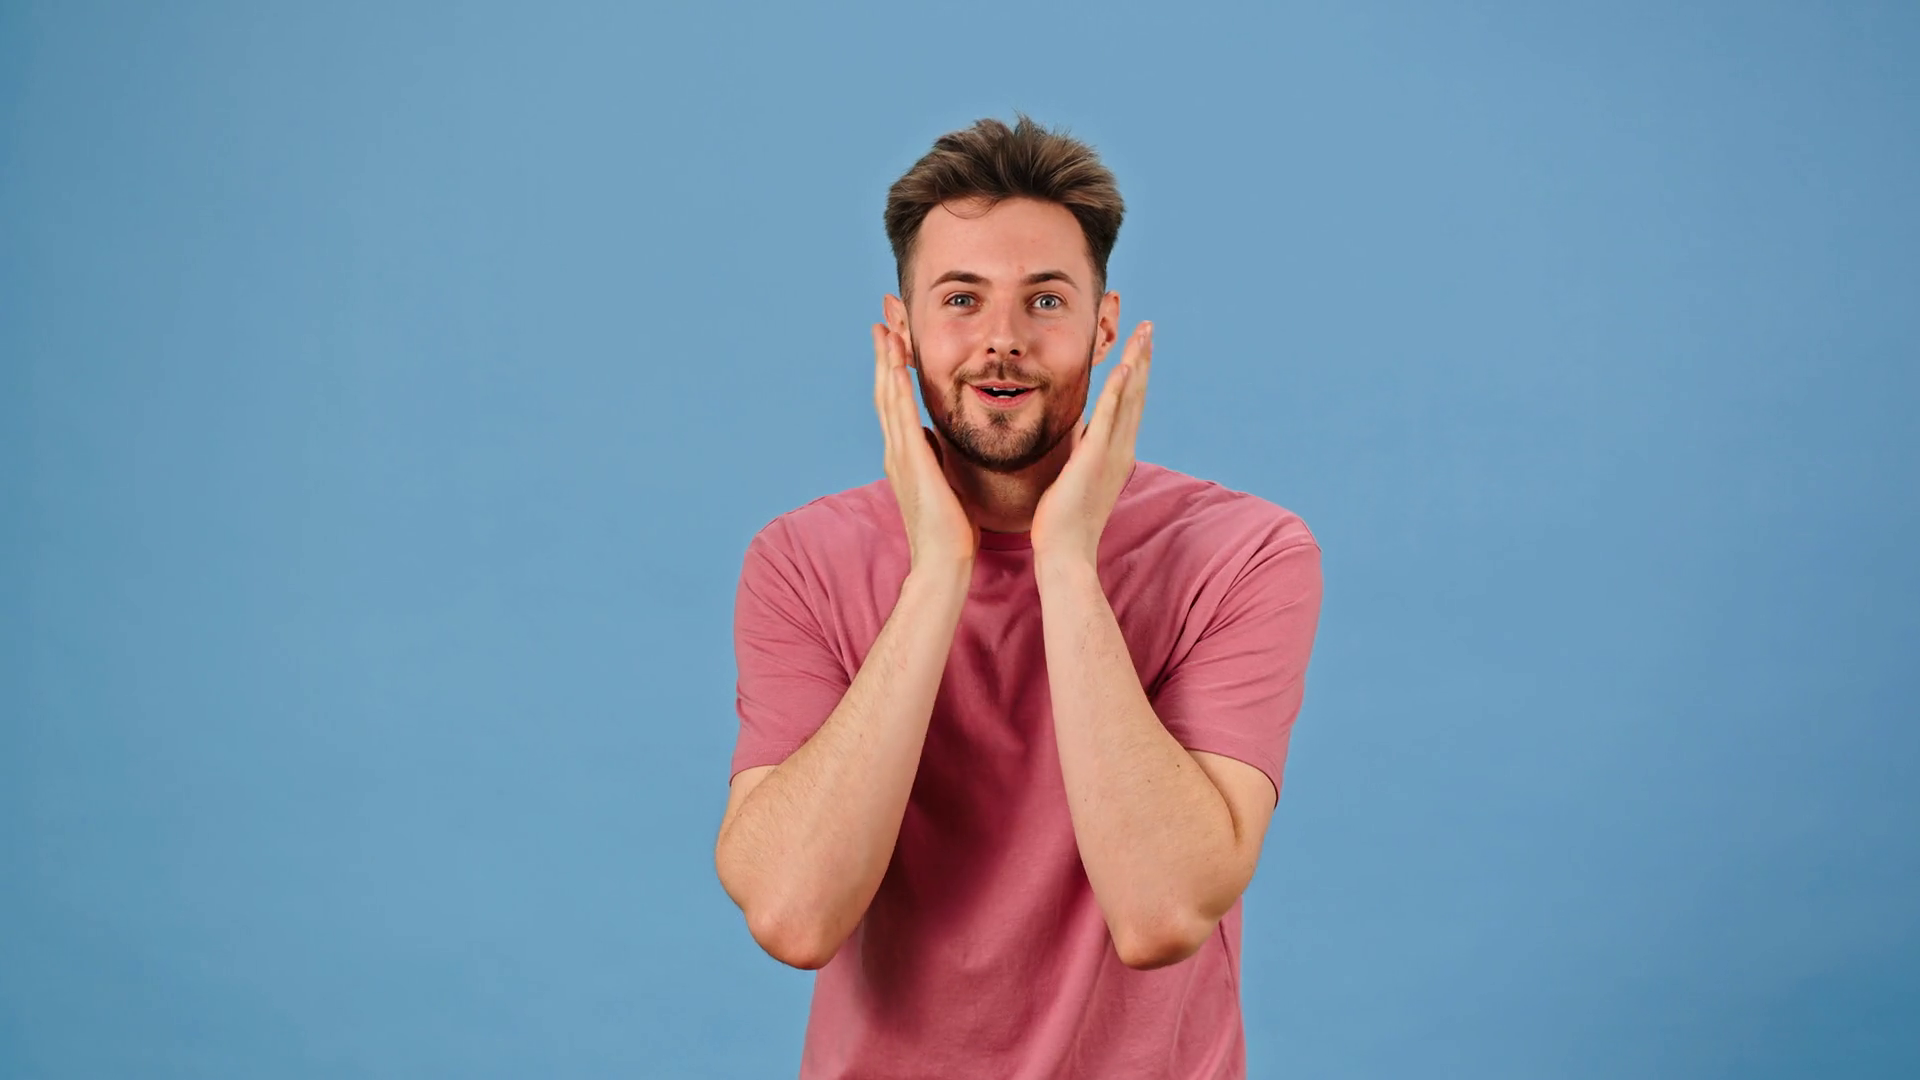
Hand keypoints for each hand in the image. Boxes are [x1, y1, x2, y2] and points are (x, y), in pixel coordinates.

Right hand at [873, 324, 978, 569]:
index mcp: (906, 456)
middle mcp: (897, 452)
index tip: (894, 341)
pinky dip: (898, 388)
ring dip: (886, 362)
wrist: (945, 562)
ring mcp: (900, 456)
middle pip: (886, 392)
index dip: (893, 370)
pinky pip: (903, 417)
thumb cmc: (951, 531)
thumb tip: (935, 436)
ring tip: (884, 330)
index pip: (896, 403)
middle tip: (880, 321)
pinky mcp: (912, 462)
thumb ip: (936, 457)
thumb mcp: (945, 482)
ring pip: (890, 398)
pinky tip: (897, 365)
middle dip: (884, 356)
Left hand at [1031, 321, 1152, 566]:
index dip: (1134, 374)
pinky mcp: (1095, 459)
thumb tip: (1077, 430)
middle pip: (1136, 395)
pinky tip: (1126, 367)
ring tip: (1143, 333)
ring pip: (1129, 399)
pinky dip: (1121, 391)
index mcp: (1115, 454)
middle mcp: (1121, 450)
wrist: (1065, 554)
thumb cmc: (1063, 522)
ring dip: (1137, 363)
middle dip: (1142, 358)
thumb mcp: (1074, 476)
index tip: (1136, 346)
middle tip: (1147, 326)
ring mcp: (1111, 454)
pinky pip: (1110, 418)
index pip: (1128, 405)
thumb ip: (1080, 450)